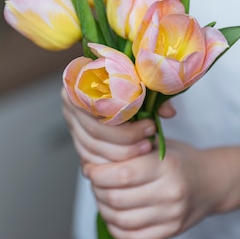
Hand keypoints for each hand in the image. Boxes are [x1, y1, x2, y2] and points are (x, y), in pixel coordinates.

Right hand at [61, 88, 176, 165]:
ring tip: (146, 148)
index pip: (98, 109)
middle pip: (95, 132)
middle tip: (150, 140)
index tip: (151, 125)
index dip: (125, 120)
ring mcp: (73, 123)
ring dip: (122, 154)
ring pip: (93, 148)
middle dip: (126, 141)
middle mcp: (71, 104)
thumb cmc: (128, 77)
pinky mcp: (78, 138)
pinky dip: (113, 161)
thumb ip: (153, 91)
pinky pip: (92, 158)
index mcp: (79, 82)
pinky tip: (133, 158)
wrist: (119, 82)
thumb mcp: (141, 79)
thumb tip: (168, 112)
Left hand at [84, 140, 233, 238]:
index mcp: (166, 165)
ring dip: (103, 208)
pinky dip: (115, 228)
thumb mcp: (158, 144)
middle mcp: (170, 191)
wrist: (213, 182)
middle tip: (95, 182)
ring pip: (120, 219)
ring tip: (103, 197)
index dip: (97, 173)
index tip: (89, 168)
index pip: (121, 173)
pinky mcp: (171, 231)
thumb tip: (91, 159)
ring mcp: (172, 214)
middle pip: (116, 197)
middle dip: (96, 190)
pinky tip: (114, 215)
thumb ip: (128, 150)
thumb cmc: (179, 160)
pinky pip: (132, 237)